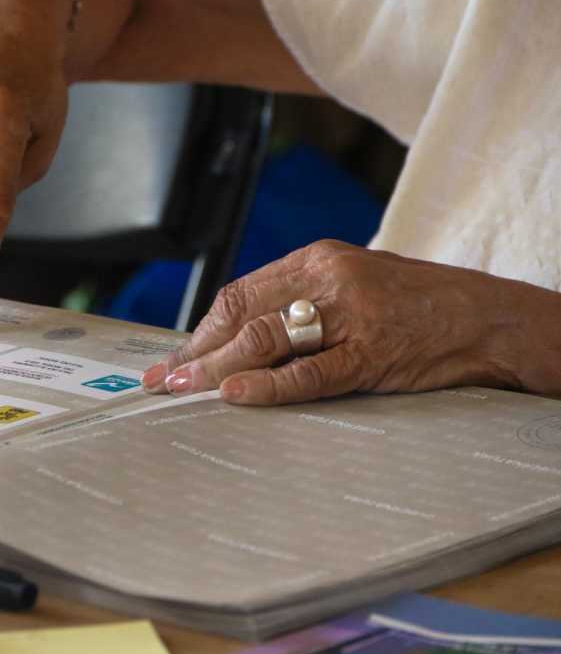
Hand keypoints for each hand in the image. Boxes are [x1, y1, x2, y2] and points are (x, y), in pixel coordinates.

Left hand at [141, 240, 530, 404]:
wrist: (491, 318)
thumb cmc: (416, 307)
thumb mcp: (351, 289)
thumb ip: (298, 307)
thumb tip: (235, 345)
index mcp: (316, 259)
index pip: (239, 295)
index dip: (200, 331)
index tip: (173, 360)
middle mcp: (328, 278)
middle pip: (242, 315)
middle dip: (196, 352)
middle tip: (162, 383)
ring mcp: (352, 314)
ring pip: (266, 340)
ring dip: (216, 369)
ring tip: (182, 391)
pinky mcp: (375, 351)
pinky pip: (311, 372)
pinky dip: (269, 385)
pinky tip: (235, 395)